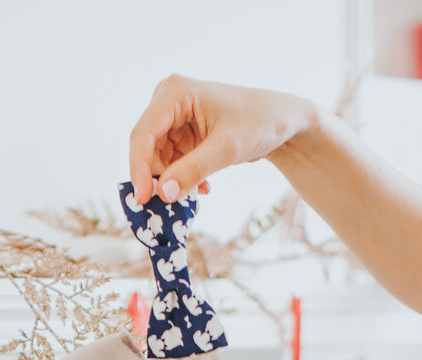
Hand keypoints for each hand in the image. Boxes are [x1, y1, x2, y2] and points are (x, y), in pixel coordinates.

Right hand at [129, 75, 316, 204]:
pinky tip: (203, 187)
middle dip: (158, 178)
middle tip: (172, 205)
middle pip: (147, 148)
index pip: (143, 134)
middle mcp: (168, 101)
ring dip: (172, 182)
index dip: (139, 169)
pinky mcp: (181, 134)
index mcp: (175, 93)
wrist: (283, 121)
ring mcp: (173, 118)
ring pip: (157, 159)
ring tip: (197, 195)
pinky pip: (170, 163)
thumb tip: (163, 193)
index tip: (144, 198)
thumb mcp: (227, 148)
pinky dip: (182, 179)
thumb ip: (193, 169)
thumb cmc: (260, 123)